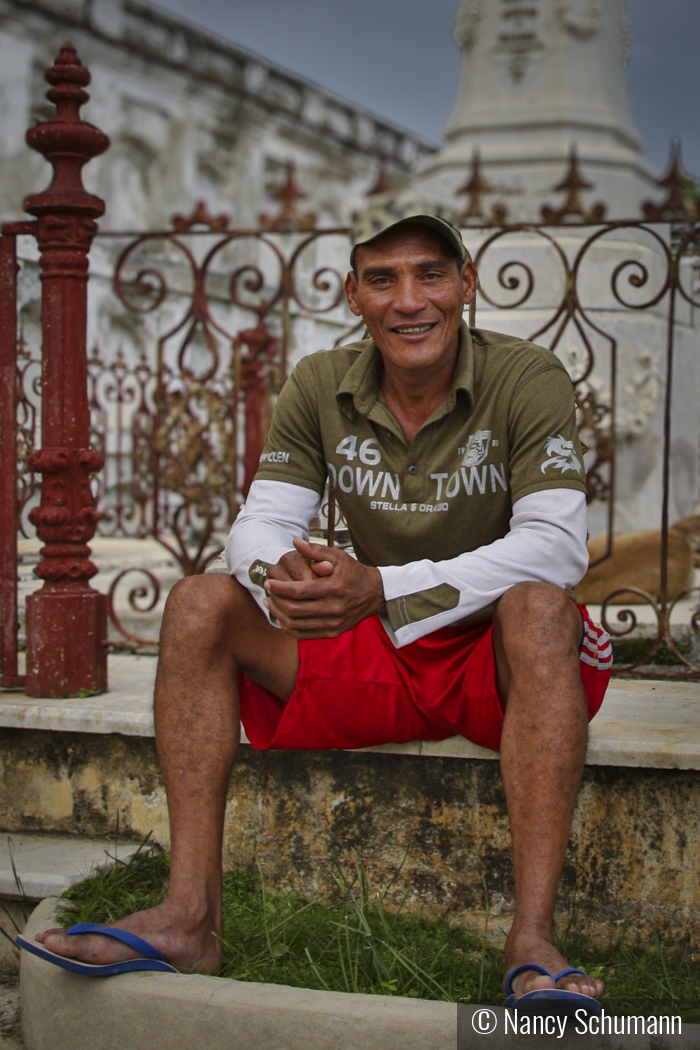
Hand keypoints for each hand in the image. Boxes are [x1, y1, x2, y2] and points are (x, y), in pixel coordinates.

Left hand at [264, 538, 385, 638]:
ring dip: (279, 614)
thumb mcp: (338, 556)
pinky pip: (304, 634)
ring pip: (296, 624)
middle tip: (267, 590)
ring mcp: (333, 623)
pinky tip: (282, 616)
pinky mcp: (333, 632)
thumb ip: (315, 550)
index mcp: (333, 588)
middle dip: (276, 600)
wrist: (374, 593)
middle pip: (294, 609)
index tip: (269, 582)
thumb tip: (295, 542)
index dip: (279, 588)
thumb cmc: (353, 572)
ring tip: (270, 602)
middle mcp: (333, 609)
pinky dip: (289, 627)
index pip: (298, 591)